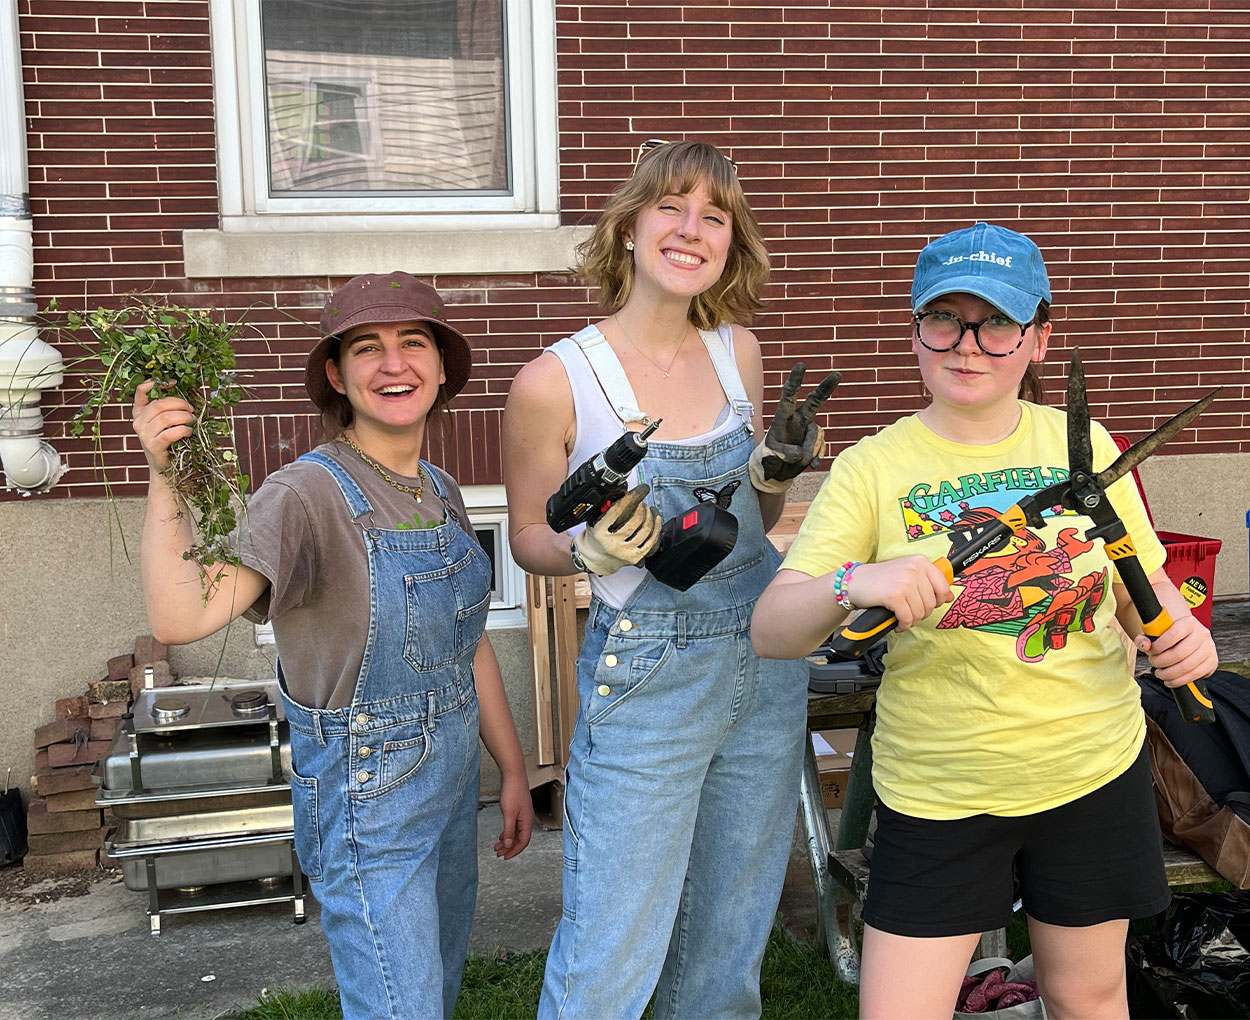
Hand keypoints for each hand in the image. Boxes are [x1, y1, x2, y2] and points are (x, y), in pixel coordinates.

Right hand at [132, 380, 193, 473]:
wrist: (165, 467)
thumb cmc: (168, 440)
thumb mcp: (164, 421)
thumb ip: (167, 407)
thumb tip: (181, 390)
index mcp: (139, 412)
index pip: (141, 391)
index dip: (157, 383)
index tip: (173, 382)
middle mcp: (138, 422)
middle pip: (160, 404)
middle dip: (180, 403)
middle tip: (191, 409)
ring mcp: (144, 435)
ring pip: (166, 417)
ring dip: (184, 417)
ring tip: (191, 420)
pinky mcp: (153, 446)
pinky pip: (170, 433)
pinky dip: (183, 430)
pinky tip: (188, 431)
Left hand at [494, 772, 533, 859]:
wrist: (514, 775)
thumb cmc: (513, 792)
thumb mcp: (509, 814)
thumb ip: (509, 830)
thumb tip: (509, 844)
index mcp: (527, 821)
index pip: (523, 842)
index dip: (514, 851)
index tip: (505, 857)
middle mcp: (527, 819)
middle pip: (520, 839)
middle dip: (509, 848)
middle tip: (499, 854)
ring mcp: (523, 814)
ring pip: (516, 832)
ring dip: (507, 840)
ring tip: (497, 846)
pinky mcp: (518, 809)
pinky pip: (514, 825)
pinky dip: (508, 832)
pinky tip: (502, 835)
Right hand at [572, 484, 661, 574]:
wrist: (594, 560)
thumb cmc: (595, 538)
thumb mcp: (593, 522)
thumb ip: (605, 509)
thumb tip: (623, 494)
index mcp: (600, 532)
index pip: (616, 511)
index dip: (630, 498)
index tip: (637, 491)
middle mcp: (612, 543)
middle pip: (635, 520)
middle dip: (642, 507)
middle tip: (641, 501)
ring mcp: (625, 552)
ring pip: (645, 529)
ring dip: (650, 515)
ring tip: (648, 508)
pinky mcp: (634, 557)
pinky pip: (651, 541)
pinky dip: (656, 527)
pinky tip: (656, 519)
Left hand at [749, 362, 839, 493]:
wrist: (776, 474)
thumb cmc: (768, 461)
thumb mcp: (769, 458)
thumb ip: (782, 454)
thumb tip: (799, 453)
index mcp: (782, 419)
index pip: (788, 396)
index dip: (795, 381)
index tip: (801, 365)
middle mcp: (797, 420)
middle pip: (814, 401)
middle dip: (825, 388)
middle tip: (837, 374)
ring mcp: (808, 430)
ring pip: (817, 434)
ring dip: (810, 450)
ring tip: (799, 461)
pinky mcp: (816, 442)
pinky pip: (822, 447)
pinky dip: (818, 457)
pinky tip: (812, 465)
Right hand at [845, 556, 952, 630]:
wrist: (855, 582)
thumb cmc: (880, 579)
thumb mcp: (906, 573)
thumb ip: (928, 582)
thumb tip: (950, 596)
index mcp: (920, 562)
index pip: (943, 587)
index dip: (937, 601)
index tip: (926, 604)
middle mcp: (914, 569)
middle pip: (932, 603)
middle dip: (921, 613)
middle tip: (909, 612)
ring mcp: (905, 582)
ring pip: (921, 613)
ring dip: (911, 620)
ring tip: (902, 617)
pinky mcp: (894, 595)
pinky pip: (908, 618)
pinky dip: (903, 625)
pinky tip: (896, 622)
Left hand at [1135, 615, 1218, 685]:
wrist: (1186, 637)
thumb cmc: (1168, 635)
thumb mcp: (1154, 632)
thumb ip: (1144, 637)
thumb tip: (1144, 645)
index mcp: (1189, 622)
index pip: (1174, 634)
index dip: (1159, 646)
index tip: (1151, 651)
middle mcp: (1202, 634)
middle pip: (1179, 653)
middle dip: (1161, 662)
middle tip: (1153, 663)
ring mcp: (1209, 649)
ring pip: (1187, 667)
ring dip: (1169, 674)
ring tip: (1159, 673)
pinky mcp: (1212, 662)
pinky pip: (1195, 675)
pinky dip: (1179, 681)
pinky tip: (1169, 680)